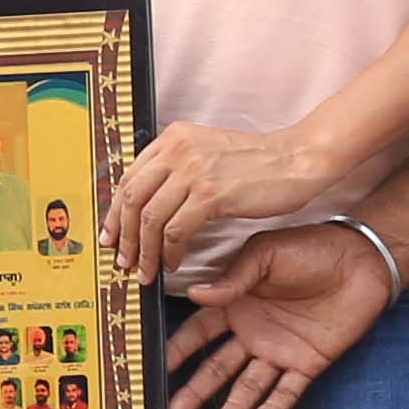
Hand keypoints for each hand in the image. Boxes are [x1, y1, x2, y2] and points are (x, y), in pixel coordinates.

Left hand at [111, 118, 331, 290]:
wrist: (297, 159)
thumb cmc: (257, 162)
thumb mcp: (207, 152)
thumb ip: (178, 168)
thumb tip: (148, 203)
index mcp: (173, 138)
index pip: (129, 177)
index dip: (114, 212)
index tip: (111, 236)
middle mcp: (178, 149)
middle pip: (131, 198)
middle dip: (123, 235)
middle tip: (123, 261)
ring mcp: (194, 170)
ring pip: (149, 218)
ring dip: (145, 251)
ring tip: (146, 271)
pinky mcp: (212, 193)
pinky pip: (176, 230)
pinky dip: (170, 252)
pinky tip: (173, 263)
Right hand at [161, 223, 393, 408]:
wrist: (362, 260)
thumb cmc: (312, 248)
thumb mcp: (266, 253)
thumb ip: (233, 277)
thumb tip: (196, 295)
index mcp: (237, 304)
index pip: (199, 333)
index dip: (177, 351)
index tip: (154, 368)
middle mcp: (253, 333)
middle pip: (217, 369)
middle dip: (195, 392)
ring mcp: (279, 351)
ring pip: (248, 387)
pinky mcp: (307, 363)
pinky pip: (287, 391)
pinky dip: (273, 408)